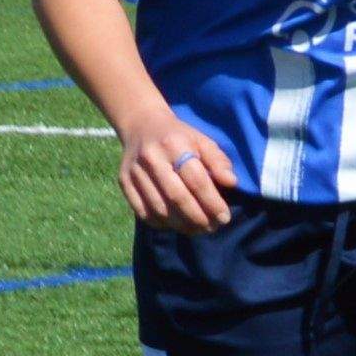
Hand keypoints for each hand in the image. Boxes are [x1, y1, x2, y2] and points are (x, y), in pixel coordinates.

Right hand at [115, 108, 239, 232]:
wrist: (142, 126)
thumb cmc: (179, 137)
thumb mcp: (202, 141)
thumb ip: (218, 161)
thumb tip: (231, 182)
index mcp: (174, 144)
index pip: (195, 180)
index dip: (212, 202)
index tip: (224, 217)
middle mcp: (151, 158)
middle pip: (177, 197)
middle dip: (198, 218)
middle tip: (212, 228)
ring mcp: (135, 171)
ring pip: (160, 209)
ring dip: (182, 225)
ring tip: (198, 229)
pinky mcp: (124, 182)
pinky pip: (143, 212)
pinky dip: (162, 224)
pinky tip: (176, 224)